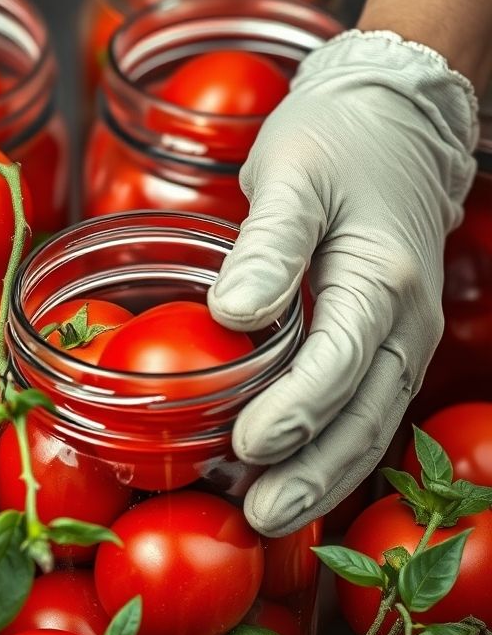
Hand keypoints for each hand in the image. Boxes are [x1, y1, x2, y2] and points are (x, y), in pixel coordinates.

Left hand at [208, 30, 477, 536]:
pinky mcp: (377, 336)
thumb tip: (232, 316)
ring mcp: (396, 332)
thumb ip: (268, 246)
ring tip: (268, 513)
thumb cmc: (338, 140)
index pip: (342, 359)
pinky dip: (325, 442)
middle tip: (259, 515)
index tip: (248, 445)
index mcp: (382, 277)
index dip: (296, 408)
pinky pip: (359, 403)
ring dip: (321, 472)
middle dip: (313, 471)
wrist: (390, 119)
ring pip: (367, 421)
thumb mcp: (294, 174)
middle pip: (364, 413)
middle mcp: (401, 318)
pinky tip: (282, 466)